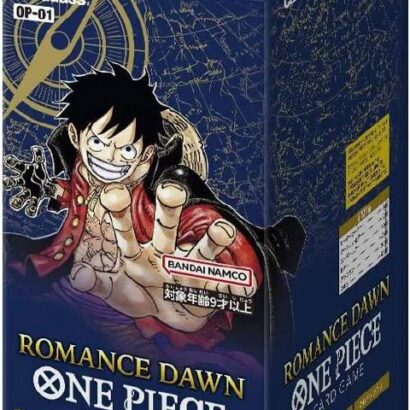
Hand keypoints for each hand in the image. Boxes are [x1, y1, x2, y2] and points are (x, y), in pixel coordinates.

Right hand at [3, 146, 53, 217]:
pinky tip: (31, 210)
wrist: (46, 185)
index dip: (10, 162)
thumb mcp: (39, 163)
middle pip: (9, 183)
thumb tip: (35, 148)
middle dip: (6, 183)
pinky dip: (30, 210)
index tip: (8, 160)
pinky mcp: (34, 200)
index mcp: (22, 172)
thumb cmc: (39, 173)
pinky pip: (31, 207)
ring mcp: (27, 192)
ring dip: (15, 201)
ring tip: (15, 202)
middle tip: (5, 182)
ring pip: (17, 198)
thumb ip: (38, 155)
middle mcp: (21, 183)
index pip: (13, 165)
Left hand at [69, 181, 247, 330]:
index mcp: (142, 255)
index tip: (114, 195)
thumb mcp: (118, 294)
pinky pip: (227, 284)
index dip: (121, 216)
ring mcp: (191, 268)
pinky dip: (237, 285)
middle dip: (169, 210)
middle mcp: (167, 254)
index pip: (128, 233)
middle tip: (170, 191)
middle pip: (167, 229)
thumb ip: (99, 284)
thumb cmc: (145, 296)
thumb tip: (77, 277)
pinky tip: (244, 285)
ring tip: (220, 231)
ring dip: (212, 240)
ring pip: (202, 250)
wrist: (175, 315)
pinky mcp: (212, 286)